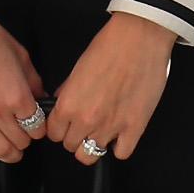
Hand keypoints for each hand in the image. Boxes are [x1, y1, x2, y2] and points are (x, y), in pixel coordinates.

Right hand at [0, 0, 45, 159]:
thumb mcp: (20, 54)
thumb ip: (33, 81)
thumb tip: (40, 97)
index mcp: (18, 95)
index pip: (38, 127)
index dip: (39, 125)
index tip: (34, 120)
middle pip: (21, 142)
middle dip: (25, 137)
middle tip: (20, 127)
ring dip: (6, 149)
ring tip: (5, 140)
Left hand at [39, 15, 177, 165]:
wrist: (140, 38)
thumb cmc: (110, 46)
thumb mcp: (78, 67)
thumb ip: (68, 90)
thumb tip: (63, 101)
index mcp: (68, 105)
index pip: (53, 133)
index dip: (59, 128)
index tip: (65, 124)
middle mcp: (86, 120)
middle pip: (70, 146)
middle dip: (75, 136)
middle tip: (84, 125)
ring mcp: (111, 127)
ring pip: (91, 155)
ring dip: (94, 144)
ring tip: (100, 132)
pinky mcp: (135, 128)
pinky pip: (121, 153)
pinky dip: (119, 146)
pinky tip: (120, 134)